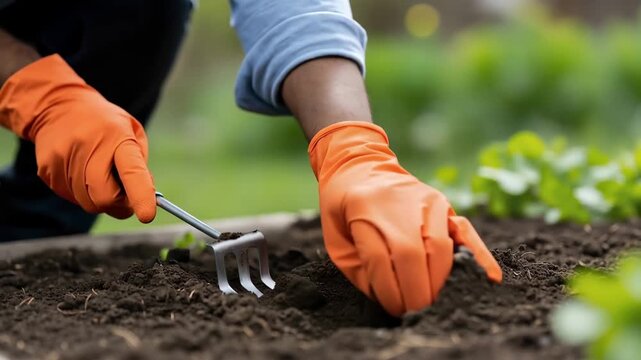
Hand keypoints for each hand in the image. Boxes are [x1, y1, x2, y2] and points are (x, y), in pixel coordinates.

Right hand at [0, 54, 155, 221]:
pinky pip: (70, 197)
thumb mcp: (131, 132)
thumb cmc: (105, 124)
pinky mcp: (47, 170)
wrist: (58, 106)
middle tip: (125, 196)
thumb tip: (141, 198)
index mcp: (116, 137)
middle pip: (106, 198)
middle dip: (119, 205)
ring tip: (99, 174)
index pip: (131, 172)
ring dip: (99, 198)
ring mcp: (63, 159)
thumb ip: (139, 166)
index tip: (147, 215)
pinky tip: (80, 171)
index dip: (140, 197)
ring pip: (88, 203)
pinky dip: (81, 193)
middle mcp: (88, 147)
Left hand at [309, 121, 501, 315]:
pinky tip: (489, 279)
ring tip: (433, 303)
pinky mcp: (442, 202)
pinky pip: (465, 231)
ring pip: (440, 248)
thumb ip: (361, 271)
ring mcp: (425, 200)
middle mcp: (398, 202)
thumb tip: (393, 300)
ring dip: (439, 283)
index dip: (390, 292)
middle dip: (417, 294)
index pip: (382, 259)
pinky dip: (479, 256)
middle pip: (414, 256)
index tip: (394, 310)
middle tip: (415, 313)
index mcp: (363, 209)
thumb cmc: (341, 208)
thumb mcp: (336, 239)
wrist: (357, 163)